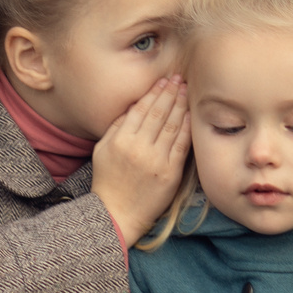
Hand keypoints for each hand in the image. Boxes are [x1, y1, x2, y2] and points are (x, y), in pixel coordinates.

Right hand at [90, 76, 189, 248]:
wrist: (117, 214)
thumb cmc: (107, 181)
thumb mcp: (101, 150)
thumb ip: (116, 126)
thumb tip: (133, 106)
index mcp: (120, 140)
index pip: (141, 109)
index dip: (154, 93)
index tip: (163, 81)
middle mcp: (138, 148)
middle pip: (159, 113)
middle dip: (170, 93)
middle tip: (178, 79)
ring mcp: (156, 161)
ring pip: (172, 126)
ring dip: (180, 105)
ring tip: (185, 90)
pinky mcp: (170, 173)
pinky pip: (181, 145)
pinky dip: (187, 127)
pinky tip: (190, 114)